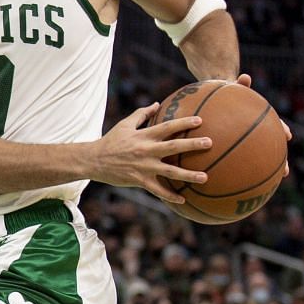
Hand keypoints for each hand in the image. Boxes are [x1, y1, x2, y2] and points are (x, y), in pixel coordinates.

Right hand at [89, 102, 210, 204]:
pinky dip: (170, 195)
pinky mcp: (140, 181)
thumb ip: (142, 114)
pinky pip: (158, 190)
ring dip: (188, 175)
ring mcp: (144, 167)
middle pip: (173, 147)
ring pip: (170, 171)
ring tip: (205, 177)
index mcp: (144, 136)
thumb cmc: (111, 141)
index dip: (183, 123)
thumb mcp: (125, 125)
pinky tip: (183, 200)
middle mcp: (146, 151)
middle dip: (192, 145)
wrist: (94, 161)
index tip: (200, 121)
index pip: (167, 127)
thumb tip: (156, 104)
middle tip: (209, 143)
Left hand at [234, 73, 292, 176]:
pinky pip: (239, 162)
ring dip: (266, 172)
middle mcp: (258, 134)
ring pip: (260, 160)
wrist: (219, 99)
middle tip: (284, 171)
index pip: (275, 124)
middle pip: (272, 148)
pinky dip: (240, 173)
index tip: (287, 136)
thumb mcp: (232, 88)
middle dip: (279, 160)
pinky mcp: (237, 149)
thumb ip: (239, 85)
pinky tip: (237, 185)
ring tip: (269, 185)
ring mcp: (249, 143)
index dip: (281, 130)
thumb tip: (245, 77)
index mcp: (260, 119)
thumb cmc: (228, 93)